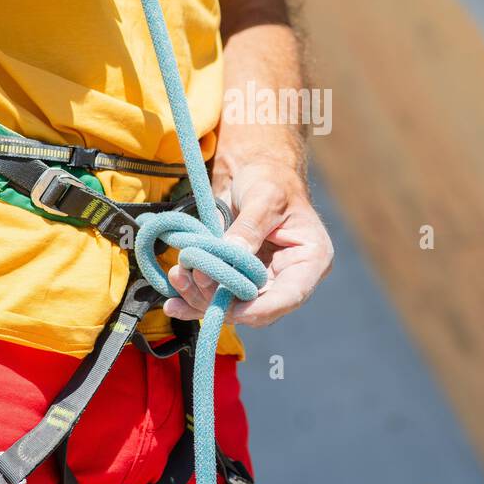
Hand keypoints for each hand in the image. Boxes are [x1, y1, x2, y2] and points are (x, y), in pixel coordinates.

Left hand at [164, 157, 333, 327]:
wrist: (253, 172)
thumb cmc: (270, 179)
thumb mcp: (264, 197)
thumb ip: (249, 227)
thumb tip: (232, 255)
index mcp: (310, 259)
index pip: (291, 294)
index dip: (263, 308)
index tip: (235, 310)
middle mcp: (287, 276)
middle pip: (258, 306)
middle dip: (223, 301)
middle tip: (194, 278)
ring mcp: (261, 281)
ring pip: (233, 307)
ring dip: (202, 299)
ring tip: (178, 276)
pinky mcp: (237, 279)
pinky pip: (216, 298)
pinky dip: (194, 301)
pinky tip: (173, 302)